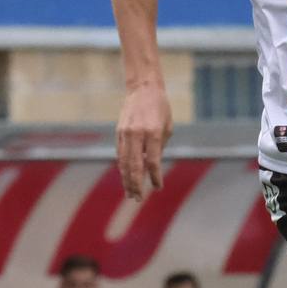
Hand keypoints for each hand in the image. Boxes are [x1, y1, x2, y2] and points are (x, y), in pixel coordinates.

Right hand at [116, 82, 172, 200]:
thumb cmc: (160, 108)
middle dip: (136, 185)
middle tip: (138, 199)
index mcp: (153, 133)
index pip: (152, 162)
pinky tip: (125, 177)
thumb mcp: (167, 127)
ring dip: (126, 180)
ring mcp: (126, 133)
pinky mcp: (119, 133)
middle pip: (135, 166)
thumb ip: (160, 147)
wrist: (143, 88)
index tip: (158, 187)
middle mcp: (137, 134)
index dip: (155, 177)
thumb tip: (151, 167)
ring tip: (130, 193)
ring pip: (124, 162)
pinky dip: (123, 168)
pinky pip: (120, 155)